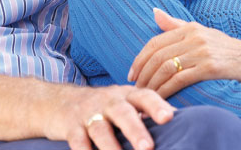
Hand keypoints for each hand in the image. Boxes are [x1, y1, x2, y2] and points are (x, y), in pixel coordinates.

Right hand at [44, 83, 175, 149]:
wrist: (60, 102)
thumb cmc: (103, 106)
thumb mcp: (124, 102)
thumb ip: (145, 110)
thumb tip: (180, 120)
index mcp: (125, 95)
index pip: (144, 96)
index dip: (157, 105)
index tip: (170, 118)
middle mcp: (108, 101)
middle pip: (123, 113)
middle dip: (135, 130)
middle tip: (148, 148)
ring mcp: (88, 114)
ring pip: (100, 130)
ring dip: (111, 147)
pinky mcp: (71, 128)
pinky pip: (78, 142)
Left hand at [128, 9, 240, 97]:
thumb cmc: (225, 48)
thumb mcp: (201, 31)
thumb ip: (175, 24)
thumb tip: (155, 12)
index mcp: (188, 28)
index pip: (155, 42)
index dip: (140, 58)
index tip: (132, 72)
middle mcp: (193, 37)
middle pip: (158, 55)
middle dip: (143, 73)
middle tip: (134, 87)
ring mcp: (201, 52)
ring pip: (166, 68)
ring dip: (152, 84)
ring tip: (144, 96)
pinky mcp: (209, 67)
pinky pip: (180, 79)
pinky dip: (166, 90)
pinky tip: (160, 99)